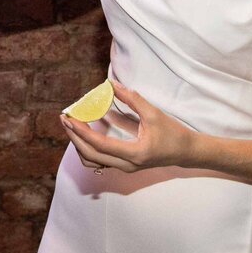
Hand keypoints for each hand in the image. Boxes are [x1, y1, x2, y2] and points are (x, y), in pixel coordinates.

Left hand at [60, 82, 195, 173]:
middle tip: (65, 120)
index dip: (82, 132)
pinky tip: (86, 131)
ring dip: (80, 145)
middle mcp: (126, 165)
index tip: (70, 119)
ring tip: (73, 126)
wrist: (186, 152)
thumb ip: (132, 99)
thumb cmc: (172, 133)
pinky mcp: (124, 165)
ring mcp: (124, 167)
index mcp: (134, 154)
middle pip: (91, 156)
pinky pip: (100, 160)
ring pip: (93, 162)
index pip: (100, 145)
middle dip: (75, 138)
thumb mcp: (153, 114)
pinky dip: (89, 147)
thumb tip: (112, 85)